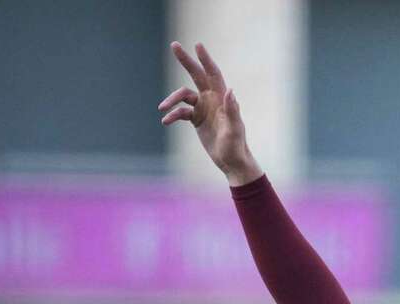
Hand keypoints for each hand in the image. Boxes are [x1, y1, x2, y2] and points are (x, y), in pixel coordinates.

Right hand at [159, 42, 262, 185]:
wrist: (231, 162)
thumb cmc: (236, 146)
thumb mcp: (234, 129)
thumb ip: (233, 110)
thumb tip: (230, 90)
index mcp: (222, 99)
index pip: (213, 74)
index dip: (205, 59)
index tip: (197, 45)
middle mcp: (212, 100)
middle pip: (197, 75)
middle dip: (186, 61)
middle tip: (174, 45)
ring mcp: (204, 109)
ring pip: (183, 96)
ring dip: (172, 100)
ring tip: (162, 109)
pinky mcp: (197, 119)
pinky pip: (181, 112)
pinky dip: (173, 115)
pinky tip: (165, 122)